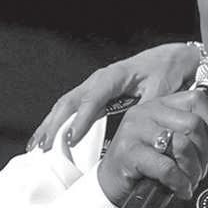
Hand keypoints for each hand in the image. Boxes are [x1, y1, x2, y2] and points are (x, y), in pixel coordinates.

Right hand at [28, 43, 201, 150]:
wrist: (170, 58)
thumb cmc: (167, 73)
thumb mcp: (162, 90)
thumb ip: (148, 108)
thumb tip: (135, 127)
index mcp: (115, 76)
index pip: (93, 99)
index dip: (81, 119)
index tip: (71, 139)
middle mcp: (99, 79)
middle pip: (70, 101)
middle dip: (55, 125)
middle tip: (45, 148)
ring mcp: (94, 86)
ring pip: (66, 105)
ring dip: (50, 125)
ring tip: (36, 146)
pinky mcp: (94, 93)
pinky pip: (71, 108)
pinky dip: (57, 122)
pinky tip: (46, 138)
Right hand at [98, 90, 207, 205]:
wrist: (113, 184)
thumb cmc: (148, 165)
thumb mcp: (184, 150)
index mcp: (161, 105)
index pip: (197, 99)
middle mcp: (147, 111)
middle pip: (193, 124)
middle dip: (204, 153)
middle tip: (200, 170)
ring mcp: (135, 130)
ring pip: (182, 144)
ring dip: (193, 169)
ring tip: (190, 180)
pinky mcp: (128, 152)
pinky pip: (166, 167)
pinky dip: (180, 182)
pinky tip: (180, 188)